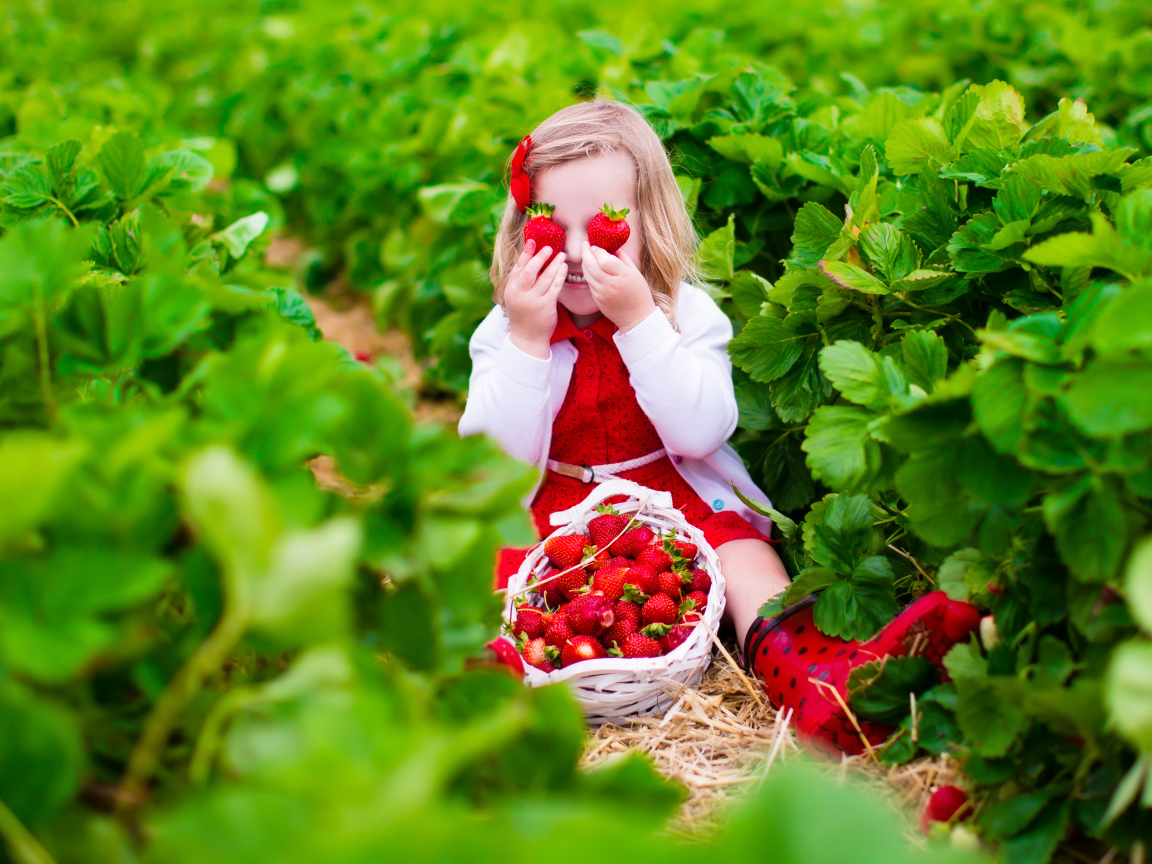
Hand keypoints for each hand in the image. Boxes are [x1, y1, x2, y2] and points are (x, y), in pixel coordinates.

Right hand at [504, 239, 567, 357]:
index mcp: (511, 290)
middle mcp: (520, 294)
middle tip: (549, 247)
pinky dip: (560, 276)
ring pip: (545, 277)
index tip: (532, 241)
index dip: (525, 254)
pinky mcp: (545, 306)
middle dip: (539, 257)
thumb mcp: (515, 299)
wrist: (527, 339)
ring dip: (554, 264)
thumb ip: (520, 283)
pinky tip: (564, 268)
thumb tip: (529, 262)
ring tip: (561, 255)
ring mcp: (533, 301)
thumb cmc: (523, 316)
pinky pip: (555, 287)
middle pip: (529, 271)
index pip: (518, 268)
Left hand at [581, 242, 654, 331]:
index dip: (597, 251)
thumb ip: (622, 258)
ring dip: (585, 262)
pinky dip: (588, 273)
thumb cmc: (638, 293)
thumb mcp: (635, 272)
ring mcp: (602, 293)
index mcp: (623, 276)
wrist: (636, 318)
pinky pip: (589, 283)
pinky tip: (591, 268)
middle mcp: (610, 284)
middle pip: (591, 265)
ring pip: (587, 274)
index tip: (596, 246)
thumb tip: (611, 246)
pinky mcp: (597, 299)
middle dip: (585, 252)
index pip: (604, 259)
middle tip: (584, 244)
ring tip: (586, 255)